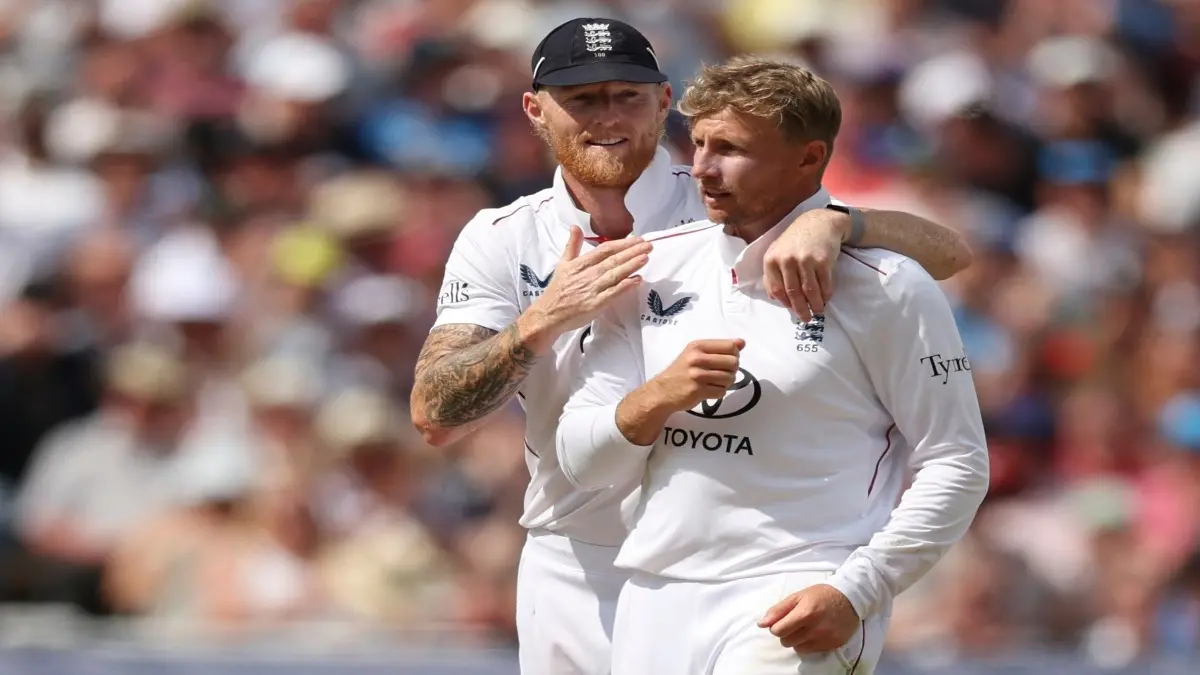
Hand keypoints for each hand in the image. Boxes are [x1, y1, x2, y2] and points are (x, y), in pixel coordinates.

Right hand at [528, 226, 651, 334]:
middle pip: (613, 260)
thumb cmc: (558, 289)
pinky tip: (637, 280)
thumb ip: (572, 245)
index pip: (605, 249)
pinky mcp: (596, 304)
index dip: (622, 244)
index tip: (637, 239)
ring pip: (615, 274)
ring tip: (646, 257)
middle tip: (649, 245)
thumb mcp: (563, 264)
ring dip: (631, 265)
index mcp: (581, 263)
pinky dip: (625, 286)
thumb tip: (575, 227)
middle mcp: (588, 274)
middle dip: (632, 252)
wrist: (549, 313)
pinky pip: (613, 293)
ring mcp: (592, 289)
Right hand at [646, 339, 744, 413]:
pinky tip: (708, 391)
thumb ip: (719, 348)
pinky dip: (718, 393)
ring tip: (714, 383)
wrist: (662, 391)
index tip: (726, 361)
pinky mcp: (698, 391)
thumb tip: (742, 343)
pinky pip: (721, 392)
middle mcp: (697, 359)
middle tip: (722, 374)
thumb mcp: (695, 353)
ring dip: (726, 383)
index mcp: (698, 346)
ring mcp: (697, 375)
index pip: (730, 347)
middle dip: (732, 370)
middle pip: (733, 363)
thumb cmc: (681, 371)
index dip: (734, 355)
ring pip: (730, 378)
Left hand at [758, 583, 859, 653]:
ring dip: (797, 640)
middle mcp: (815, 629)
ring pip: (797, 649)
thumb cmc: (821, 594)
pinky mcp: (833, 645)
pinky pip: (811, 651)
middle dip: (786, 633)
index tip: (783, 620)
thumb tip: (761, 624)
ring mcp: (825, 639)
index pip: (778, 631)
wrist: (850, 598)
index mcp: (805, 613)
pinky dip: (809, 643)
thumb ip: (778, 610)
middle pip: (786, 642)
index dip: (776, 626)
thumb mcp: (798, 596)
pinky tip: (815, 632)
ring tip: (805, 627)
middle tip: (795, 623)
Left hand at [763, 209, 848, 322]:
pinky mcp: (823, 260)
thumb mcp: (777, 252)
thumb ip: (772, 273)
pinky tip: (825, 298)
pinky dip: (826, 295)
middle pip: (793, 293)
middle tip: (806, 318)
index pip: (776, 289)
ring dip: (814, 305)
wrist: (819, 222)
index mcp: (772, 259)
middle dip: (801, 310)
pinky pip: (824, 284)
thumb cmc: (796, 240)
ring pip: (810, 291)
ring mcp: (805, 259)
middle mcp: (787, 259)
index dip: (785, 303)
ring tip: (817, 311)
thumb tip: (773, 296)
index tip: (792, 310)